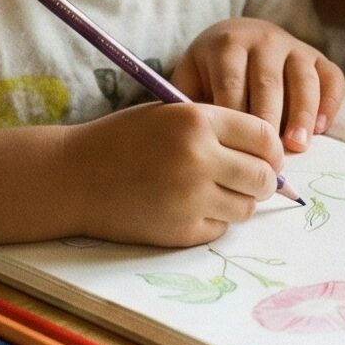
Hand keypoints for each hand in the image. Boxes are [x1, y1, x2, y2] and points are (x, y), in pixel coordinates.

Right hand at [64, 100, 284, 248]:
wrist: (73, 176)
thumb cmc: (124, 139)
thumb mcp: (171, 113)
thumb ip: (218, 127)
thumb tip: (271, 154)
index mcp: (197, 120)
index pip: (265, 137)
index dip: (272, 149)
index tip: (266, 155)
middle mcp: (198, 158)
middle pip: (264, 177)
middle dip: (263, 180)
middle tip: (248, 179)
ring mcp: (190, 199)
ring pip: (246, 208)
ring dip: (238, 201)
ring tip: (212, 191)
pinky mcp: (180, 231)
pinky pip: (219, 229)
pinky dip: (211, 221)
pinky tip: (187, 207)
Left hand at [170, 19, 344, 151]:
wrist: (233, 36)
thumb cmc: (209, 71)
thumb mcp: (190, 78)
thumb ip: (189, 105)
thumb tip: (197, 143)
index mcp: (227, 44)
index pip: (232, 84)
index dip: (236, 120)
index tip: (236, 153)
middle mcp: (263, 39)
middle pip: (269, 84)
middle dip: (270, 122)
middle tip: (269, 158)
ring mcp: (294, 46)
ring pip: (303, 80)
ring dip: (302, 114)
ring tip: (298, 145)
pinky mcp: (317, 55)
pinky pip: (332, 77)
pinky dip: (330, 103)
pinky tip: (321, 128)